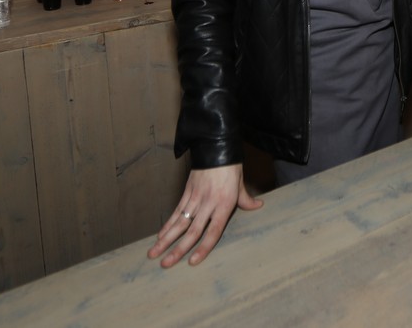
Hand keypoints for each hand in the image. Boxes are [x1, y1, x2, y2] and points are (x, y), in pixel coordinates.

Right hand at [148, 164, 262, 266]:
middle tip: (165, 264)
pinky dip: (167, 224)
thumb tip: (258, 206)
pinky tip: (159, 235)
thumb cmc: (231, 166)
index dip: (203, 248)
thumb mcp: (241, 183)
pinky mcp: (187, 191)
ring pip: (179, 223)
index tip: (192, 262)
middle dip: (177, 249)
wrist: (216, 146)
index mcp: (224, 205)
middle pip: (192, 231)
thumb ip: (246, 199)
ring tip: (153, 253)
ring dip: (165, 239)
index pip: (213, 232)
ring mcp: (195, 198)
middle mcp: (208, 204)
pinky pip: (176, 211)